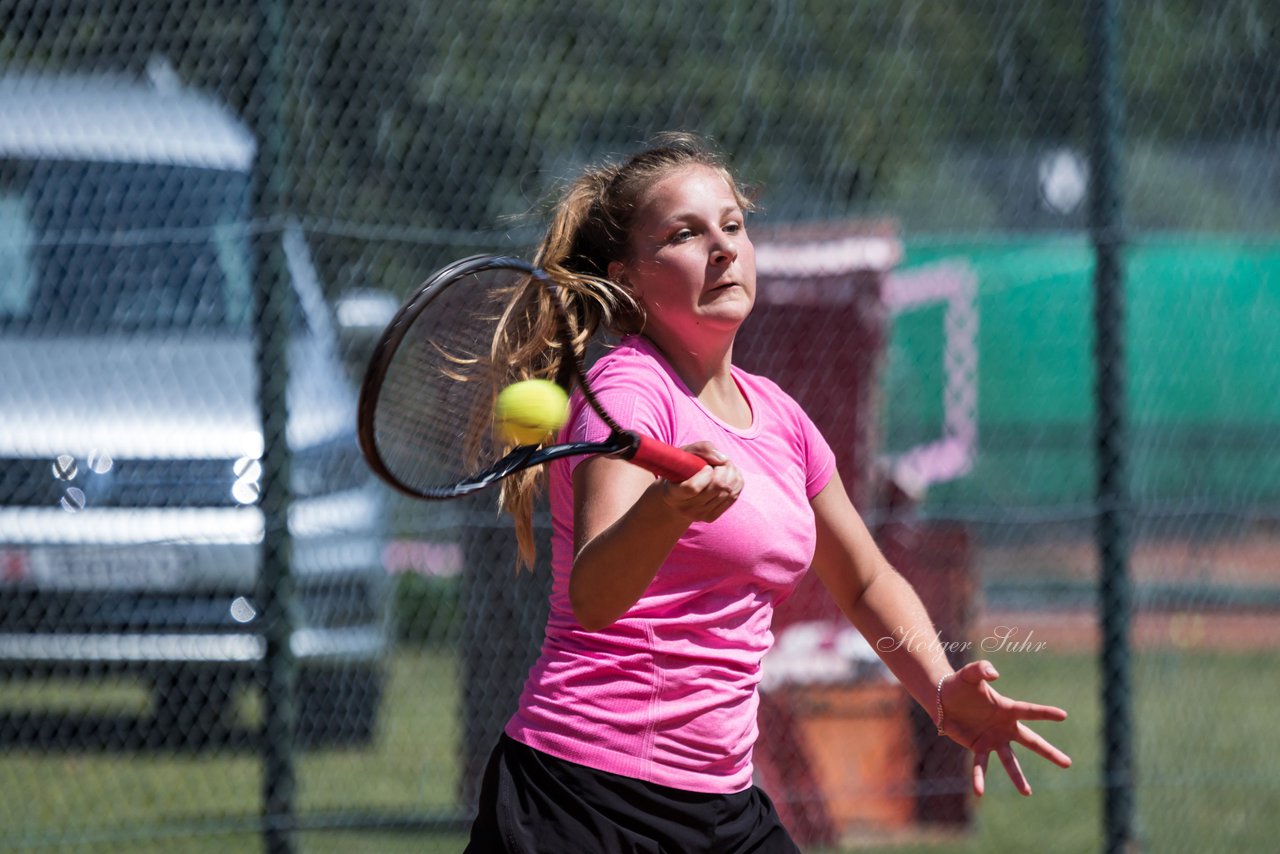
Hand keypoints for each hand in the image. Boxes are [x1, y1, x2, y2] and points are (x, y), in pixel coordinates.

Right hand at [658, 441, 741, 522]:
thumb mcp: (685, 453)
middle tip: (720, 461)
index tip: (706, 466)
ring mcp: (700, 515)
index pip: (693, 487)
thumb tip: (722, 460)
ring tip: (724, 466)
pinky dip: (735, 482)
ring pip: (727, 491)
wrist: (677, 495)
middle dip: (723, 468)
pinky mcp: (711, 517)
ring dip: (731, 473)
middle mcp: (685, 508)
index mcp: (673, 494)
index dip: (706, 473)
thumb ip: (701, 449)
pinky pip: (733, 497)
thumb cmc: (680, 469)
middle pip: (716, 488)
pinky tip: (729, 475)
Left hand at [938, 659, 1071, 796]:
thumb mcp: (970, 673)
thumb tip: (995, 674)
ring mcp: (993, 739)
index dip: (1046, 713)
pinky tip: (979, 792)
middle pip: (1031, 741)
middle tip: (1068, 764)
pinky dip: (979, 778)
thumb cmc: (961, 684)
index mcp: (1007, 709)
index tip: (1064, 715)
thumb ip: (982, 668)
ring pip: (1009, 761)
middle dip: (1049, 752)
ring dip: (1017, 777)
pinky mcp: (978, 747)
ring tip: (1027, 792)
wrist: (943, 698)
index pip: (1030, 711)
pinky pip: (980, 765)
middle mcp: (1005, 727)